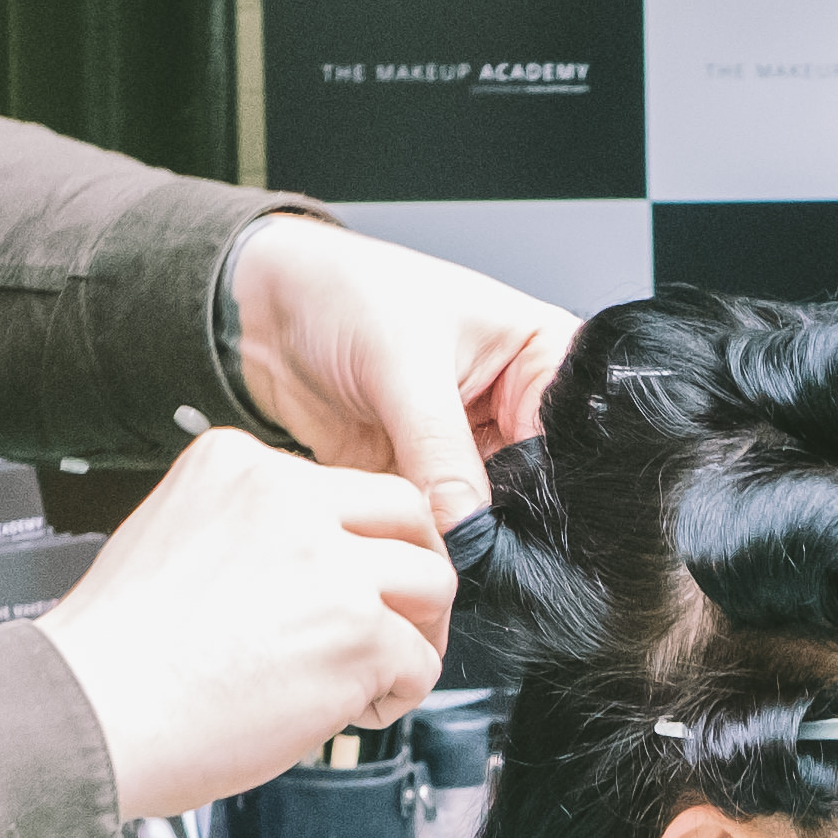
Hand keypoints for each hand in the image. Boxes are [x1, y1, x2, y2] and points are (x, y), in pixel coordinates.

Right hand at [32, 431, 455, 818]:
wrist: (89, 712)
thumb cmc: (115, 654)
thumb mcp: (172, 538)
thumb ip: (250, 533)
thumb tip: (318, 566)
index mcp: (239, 465)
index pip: (344, 486)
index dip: (359, 544)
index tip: (348, 585)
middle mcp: (290, 499)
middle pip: (408, 515)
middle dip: (414, 572)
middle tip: (396, 622)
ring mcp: (330, 564)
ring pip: (432, 583)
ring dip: (416, 635)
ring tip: (373, 675)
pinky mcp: (358, 632)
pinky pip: (419, 662)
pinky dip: (395, 697)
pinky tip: (344, 713)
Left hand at [221, 217, 572, 522]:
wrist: (266, 314)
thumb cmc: (346, 295)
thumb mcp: (405, 366)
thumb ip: (440, 453)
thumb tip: (468, 529)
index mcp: (544, 356)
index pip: (571, 434)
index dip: (552, 483)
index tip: (520, 521)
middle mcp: (516, 407)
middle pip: (539, 485)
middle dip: (507, 520)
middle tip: (475, 540)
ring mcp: (472, 449)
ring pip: (491, 517)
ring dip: (465, 536)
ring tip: (439, 539)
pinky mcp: (427, 481)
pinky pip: (442, 527)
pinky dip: (428, 541)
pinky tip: (413, 541)